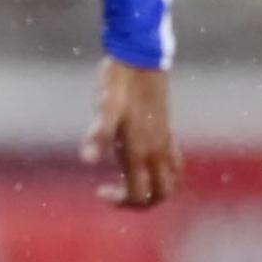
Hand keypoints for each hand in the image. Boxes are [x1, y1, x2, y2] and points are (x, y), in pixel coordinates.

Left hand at [84, 60, 179, 209]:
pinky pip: (174, 164)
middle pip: (161, 195)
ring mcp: (165, 141)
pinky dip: (161, 175)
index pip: (140, 196)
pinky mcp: (167, 131)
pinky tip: (138, 164)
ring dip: (152, 191)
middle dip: (139, 203)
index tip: (99, 191)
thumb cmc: (118, 82)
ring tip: (124, 182)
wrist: (140, 57)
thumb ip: (98, 134)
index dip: (121, 202)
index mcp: (142, 151)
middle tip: (112, 194)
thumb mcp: (104, 108)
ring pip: (171, 181)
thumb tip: (87, 159)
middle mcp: (157, 150)